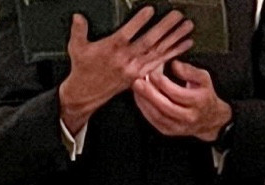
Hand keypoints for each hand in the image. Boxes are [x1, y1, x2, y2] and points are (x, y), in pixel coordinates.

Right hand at [58, 6, 195, 131]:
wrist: (85, 95)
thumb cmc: (82, 70)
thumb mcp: (77, 48)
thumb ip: (79, 31)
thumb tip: (78, 17)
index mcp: (111, 50)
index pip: (127, 34)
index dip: (139, 22)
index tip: (150, 10)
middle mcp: (125, 60)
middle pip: (148, 42)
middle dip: (164, 28)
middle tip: (178, 16)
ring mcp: (134, 69)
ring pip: (157, 52)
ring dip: (174, 39)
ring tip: (187, 27)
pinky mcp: (139, 75)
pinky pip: (160, 63)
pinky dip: (174, 53)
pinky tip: (185, 44)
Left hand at [131, 59, 230, 141]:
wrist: (208, 119)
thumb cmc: (204, 94)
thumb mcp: (203, 78)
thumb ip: (189, 70)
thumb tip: (173, 64)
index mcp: (197, 101)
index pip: (176, 93)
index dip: (163, 83)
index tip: (152, 72)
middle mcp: (188, 117)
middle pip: (165, 107)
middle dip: (149, 94)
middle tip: (137, 82)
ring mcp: (177, 127)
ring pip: (158, 116)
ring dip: (144, 102)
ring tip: (136, 89)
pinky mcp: (169, 132)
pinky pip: (154, 122)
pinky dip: (145, 110)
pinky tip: (139, 99)